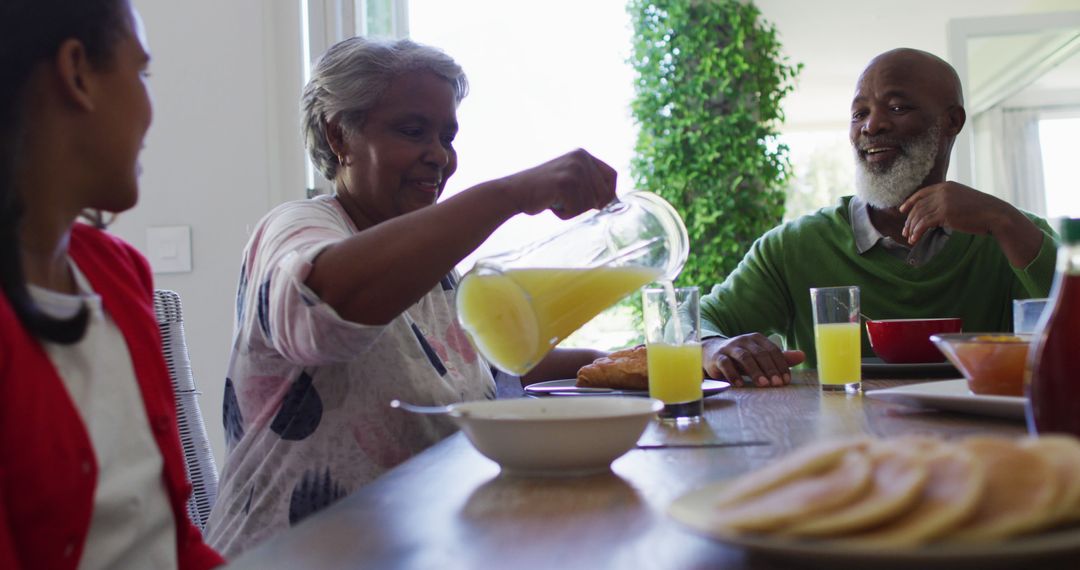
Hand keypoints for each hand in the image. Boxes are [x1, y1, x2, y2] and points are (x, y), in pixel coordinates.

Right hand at [501, 149, 616, 219]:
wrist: (514, 192)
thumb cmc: (543, 192)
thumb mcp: (570, 181)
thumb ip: (589, 185)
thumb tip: (616, 202)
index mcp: (583, 154)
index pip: (612, 175)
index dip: (610, 194)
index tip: (599, 206)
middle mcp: (581, 158)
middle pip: (603, 193)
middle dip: (587, 206)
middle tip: (564, 202)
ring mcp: (574, 169)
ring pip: (590, 205)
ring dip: (573, 211)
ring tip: (555, 201)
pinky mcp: (565, 182)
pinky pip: (577, 209)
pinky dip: (564, 214)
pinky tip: (550, 204)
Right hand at [702, 333, 804, 387]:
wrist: (711, 352)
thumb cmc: (740, 357)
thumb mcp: (759, 357)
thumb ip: (779, 358)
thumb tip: (802, 356)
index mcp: (757, 339)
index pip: (772, 350)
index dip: (780, 365)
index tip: (785, 380)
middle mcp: (744, 341)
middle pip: (760, 353)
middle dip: (770, 369)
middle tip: (777, 384)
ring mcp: (730, 347)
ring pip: (744, 357)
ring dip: (754, 371)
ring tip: (762, 384)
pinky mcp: (718, 357)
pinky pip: (726, 364)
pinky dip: (733, 374)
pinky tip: (739, 385)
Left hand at [899, 181, 1043, 266]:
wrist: (995, 214)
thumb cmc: (981, 211)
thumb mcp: (962, 200)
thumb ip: (947, 202)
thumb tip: (934, 215)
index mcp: (946, 186)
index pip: (922, 193)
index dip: (910, 202)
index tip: (902, 211)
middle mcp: (942, 191)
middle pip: (918, 206)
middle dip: (909, 220)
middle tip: (905, 231)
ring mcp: (943, 201)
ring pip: (919, 215)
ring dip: (912, 228)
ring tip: (909, 238)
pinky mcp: (945, 213)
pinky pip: (924, 223)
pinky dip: (917, 232)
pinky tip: (915, 239)